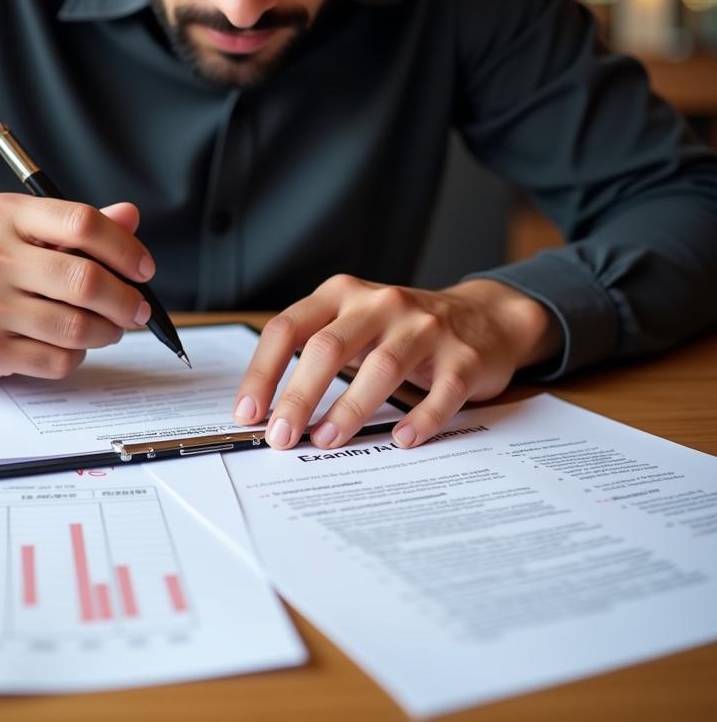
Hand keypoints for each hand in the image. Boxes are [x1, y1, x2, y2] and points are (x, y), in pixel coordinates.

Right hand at [0, 194, 155, 381]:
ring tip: (108, 329)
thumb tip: (131, 216)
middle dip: (125, 300)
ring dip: (106, 332)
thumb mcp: (22, 231)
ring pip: (76, 327)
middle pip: (84, 280)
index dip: (124, 248)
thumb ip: (76, 227)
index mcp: (6, 215)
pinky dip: (76, 356)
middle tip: (138, 310)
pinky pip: (55, 360)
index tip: (143, 268)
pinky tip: (71, 346)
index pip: (82, 223)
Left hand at [232, 275, 561, 450]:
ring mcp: (425, 328)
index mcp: (342, 294)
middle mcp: (381, 304)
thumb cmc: (402, 328)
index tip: (248, 411)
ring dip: (349, 409)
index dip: (263, 371)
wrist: (485, 316)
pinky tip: (401, 438)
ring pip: (381, 367)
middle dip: (299, 396)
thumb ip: (315, 351)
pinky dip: (420, 418)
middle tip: (281, 436)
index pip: (288, 328)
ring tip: (327, 441)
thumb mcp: (354, 322)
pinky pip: (441, 391)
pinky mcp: (464, 357)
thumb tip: (268, 410)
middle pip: (328, 347)